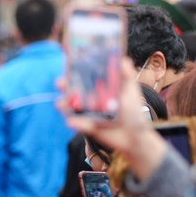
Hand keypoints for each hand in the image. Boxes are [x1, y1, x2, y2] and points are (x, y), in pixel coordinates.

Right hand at [66, 60, 167, 180]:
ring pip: (68, 106)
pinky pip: (76, 123)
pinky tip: (72, 121)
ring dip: (63, 103)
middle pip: (71, 88)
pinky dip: (74, 122)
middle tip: (60, 83)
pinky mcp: (85, 126)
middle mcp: (90, 98)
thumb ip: (127, 75)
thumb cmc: (134, 113)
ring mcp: (86, 112)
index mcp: (99, 87)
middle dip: (63, 84)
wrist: (135, 137)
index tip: (67, 59)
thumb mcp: (132, 91)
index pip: (83, 74)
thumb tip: (123, 59)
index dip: (74, 68)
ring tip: (62, 104)